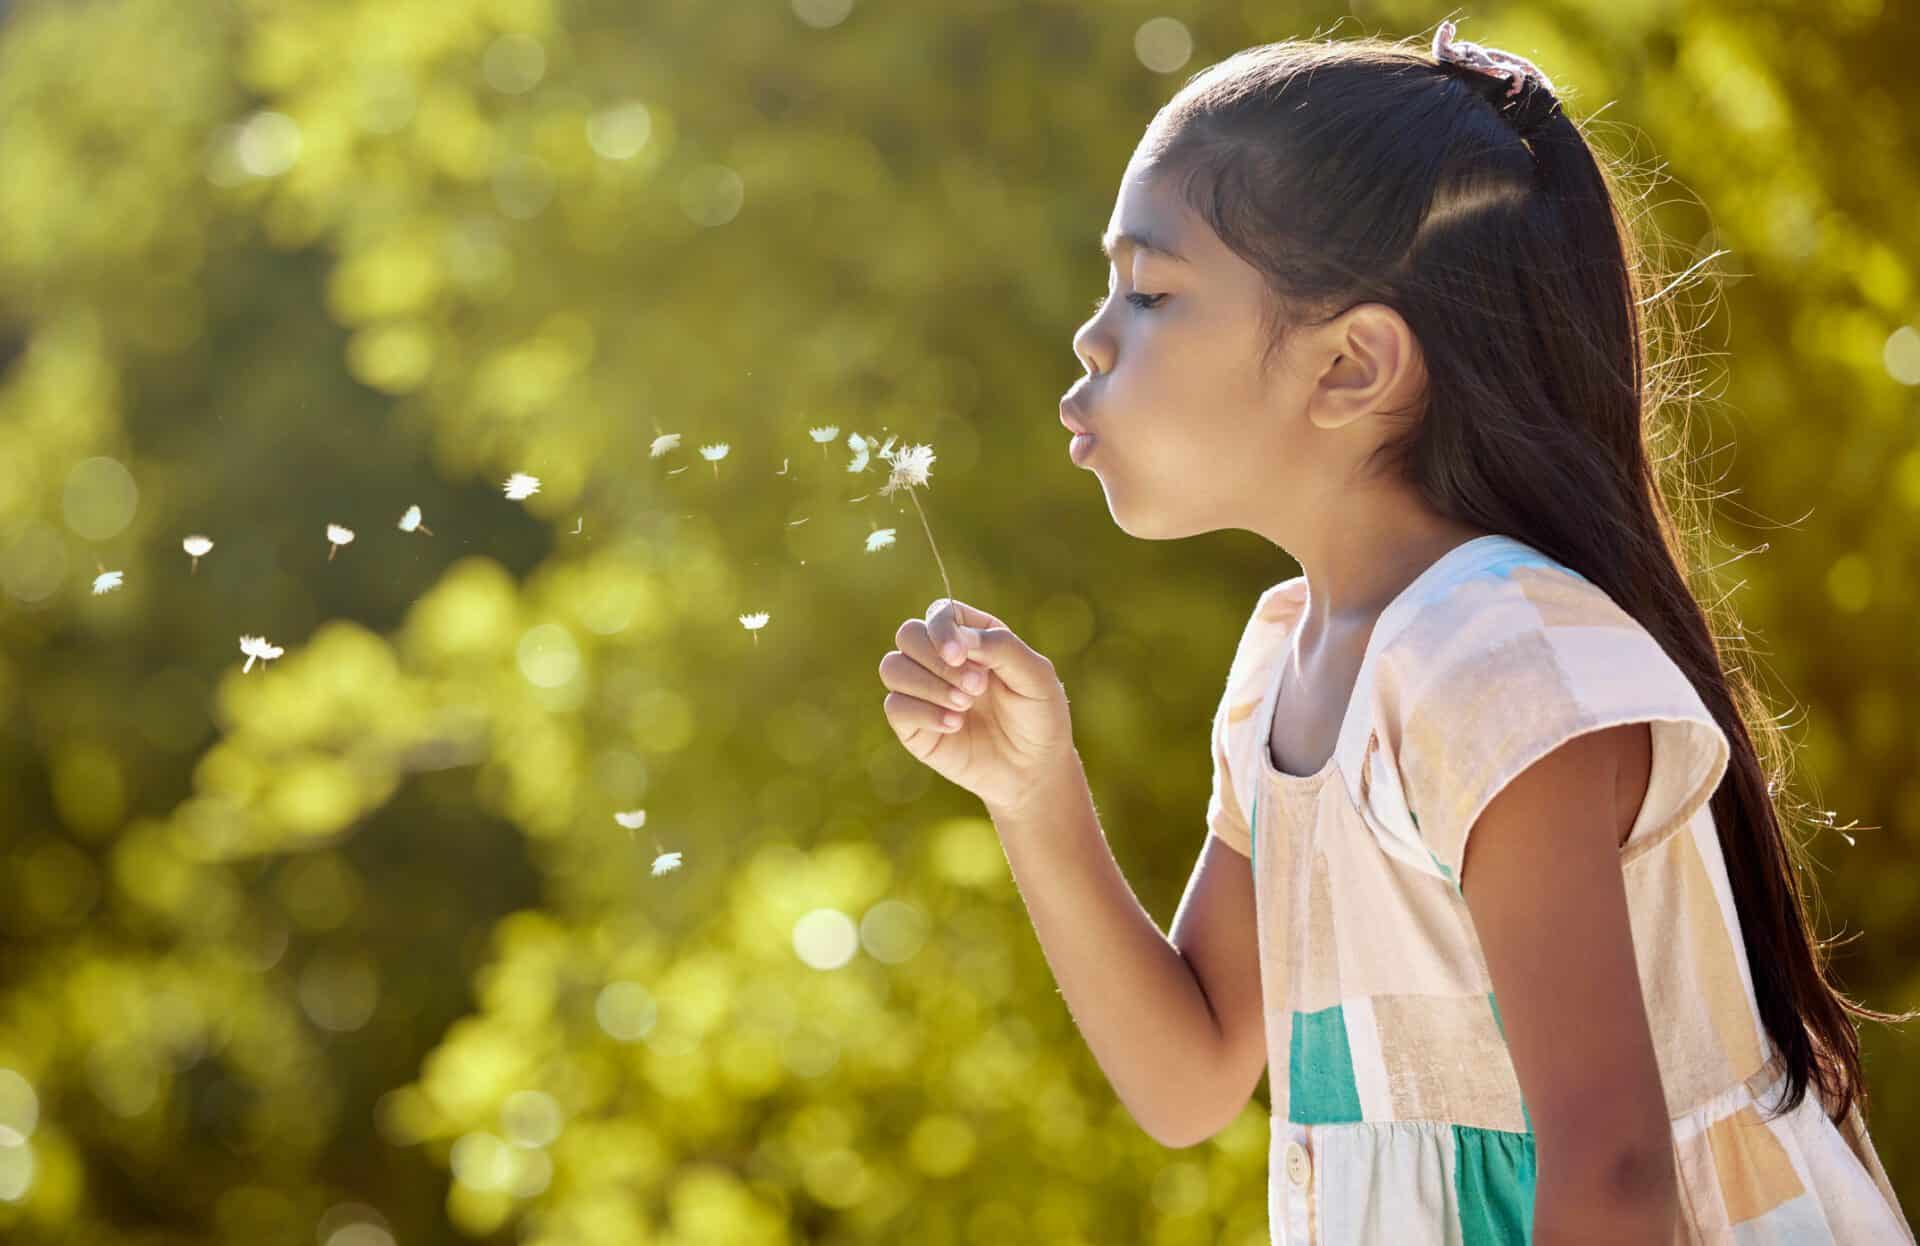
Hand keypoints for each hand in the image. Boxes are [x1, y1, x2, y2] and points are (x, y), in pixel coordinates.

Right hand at [880, 597, 1075, 811]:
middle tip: (976, 687)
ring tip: (965, 707)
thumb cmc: (1038, 716)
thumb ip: (1001, 648)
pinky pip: (895, 706)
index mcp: (971, 636)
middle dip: (938, 661)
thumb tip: (959, 639)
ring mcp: (923, 691)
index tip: (960, 655)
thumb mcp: (1036, 676)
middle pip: (908, 635)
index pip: (939, 613)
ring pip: (892, 667)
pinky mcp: (912, 725)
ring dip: (928, 685)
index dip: (942, 629)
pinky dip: (924, 713)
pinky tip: (954, 725)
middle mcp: (941, 659)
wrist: (1034, 769)